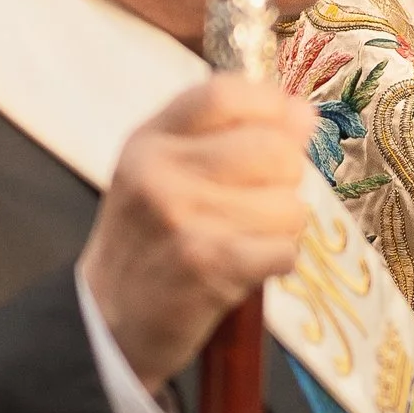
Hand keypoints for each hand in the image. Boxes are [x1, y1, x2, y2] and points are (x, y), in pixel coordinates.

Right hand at [78, 79, 314, 392]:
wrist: (109, 319)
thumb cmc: (150, 240)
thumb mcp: (165, 172)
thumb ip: (226, 136)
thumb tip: (304, 114)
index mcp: (150, 139)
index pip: (226, 93)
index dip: (272, 107)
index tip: (287, 129)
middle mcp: (160, 171)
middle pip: (273, 148)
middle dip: (286, 179)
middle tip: (262, 202)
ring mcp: (180, 218)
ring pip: (287, 205)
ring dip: (282, 229)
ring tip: (247, 241)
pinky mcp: (205, 265)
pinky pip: (283, 249)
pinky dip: (278, 261)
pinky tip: (250, 267)